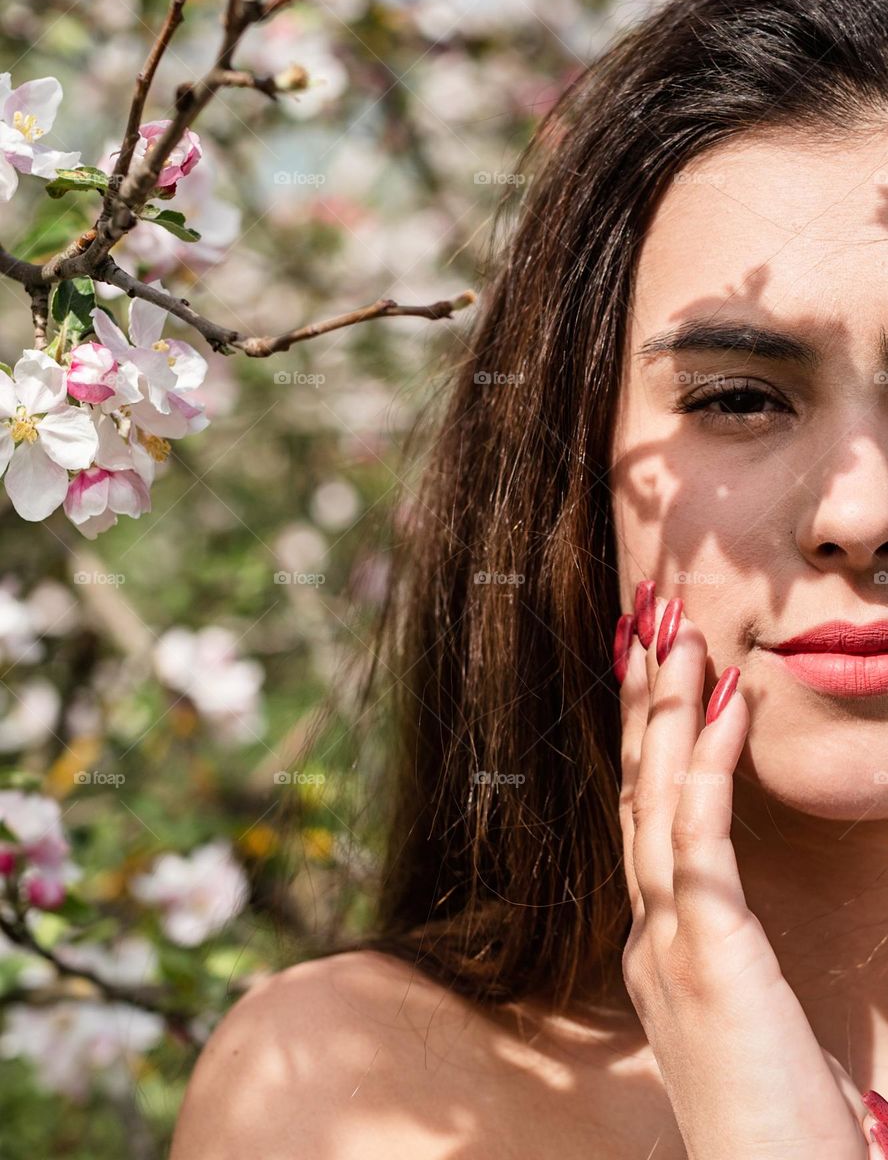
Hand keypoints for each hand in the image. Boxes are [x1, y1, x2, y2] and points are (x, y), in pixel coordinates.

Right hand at [615, 582, 883, 1159]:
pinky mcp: (708, 952)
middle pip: (638, 795)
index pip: (645, 824)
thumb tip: (738, 935)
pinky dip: (710, 763)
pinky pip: (703, 837)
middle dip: (643, 705)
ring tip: (678, 638)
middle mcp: (651, 935)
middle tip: (648, 625)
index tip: (653, 678)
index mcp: (659, 950)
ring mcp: (671, 942)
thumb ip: (736, 976)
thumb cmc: (779, 1133)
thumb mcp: (752, 1035)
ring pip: (657, 800)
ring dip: (668, 712)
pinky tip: (726, 705)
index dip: (646, 746)